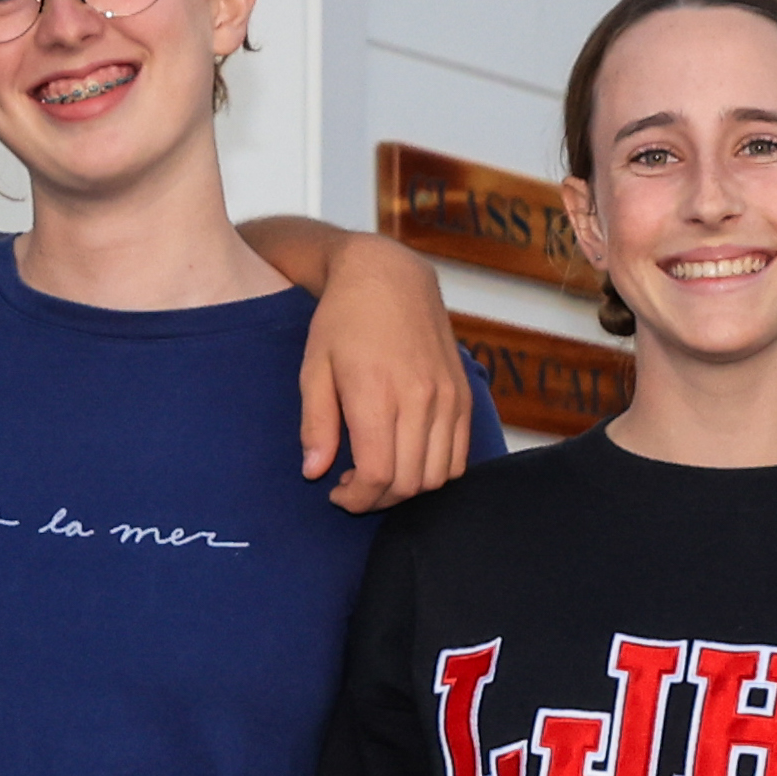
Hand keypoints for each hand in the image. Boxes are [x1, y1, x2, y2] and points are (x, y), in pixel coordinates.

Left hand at [290, 239, 482, 513]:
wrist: (389, 275)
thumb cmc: (342, 320)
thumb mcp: (313, 368)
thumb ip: (315, 424)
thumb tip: (314, 472)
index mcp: (375, 394)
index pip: (377, 476)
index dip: (357, 500)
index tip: (337, 494)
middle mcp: (419, 399)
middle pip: (408, 483)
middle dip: (378, 500)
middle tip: (355, 487)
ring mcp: (447, 398)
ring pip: (438, 477)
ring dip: (408, 489)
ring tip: (381, 474)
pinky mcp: (463, 395)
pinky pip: (460, 457)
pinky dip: (436, 472)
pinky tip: (409, 458)